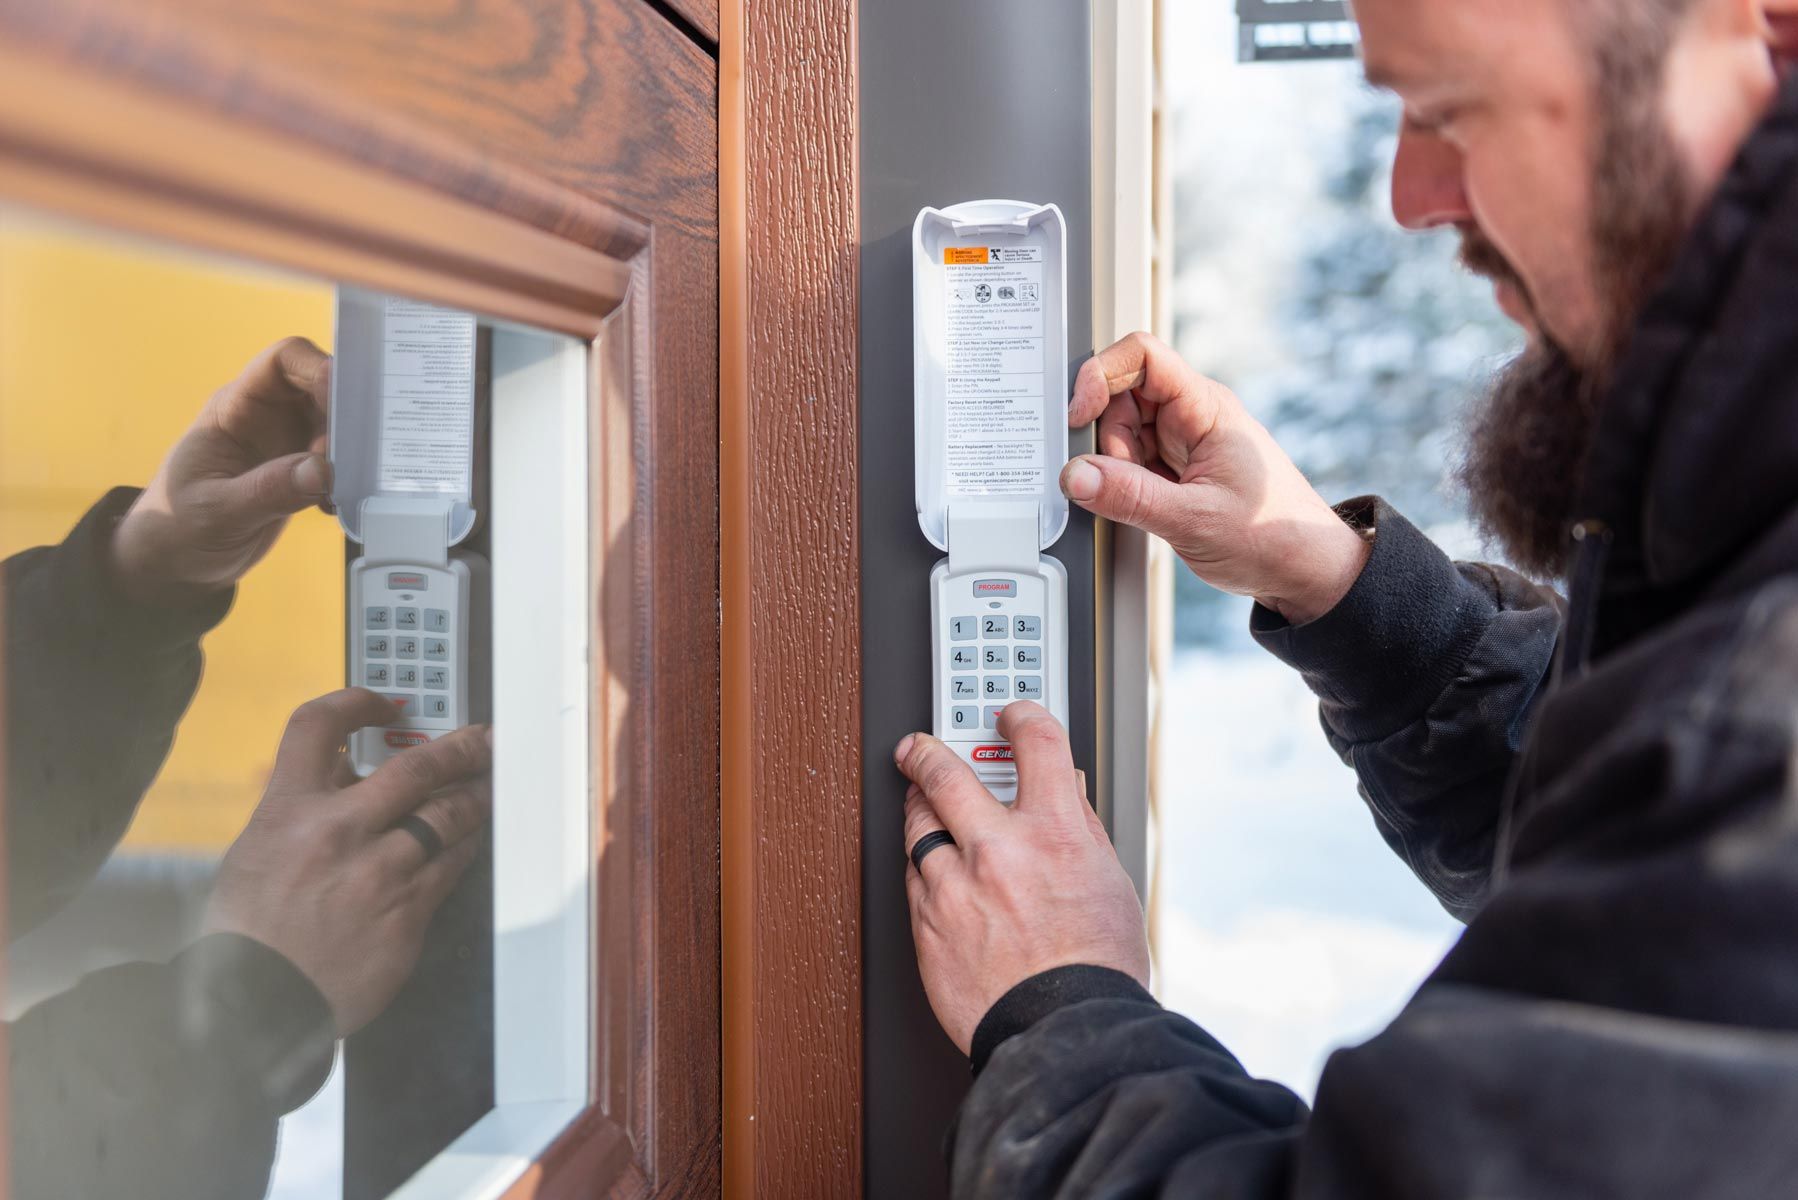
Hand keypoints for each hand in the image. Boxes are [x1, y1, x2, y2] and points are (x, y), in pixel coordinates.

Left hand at [111, 337, 332, 603]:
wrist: (175, 563)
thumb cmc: (177, 527)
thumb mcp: (217, 511)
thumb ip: (269, 490)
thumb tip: (323, 470)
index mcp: (237, 407)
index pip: (283, 360)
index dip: (318, 369)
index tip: (345, 405)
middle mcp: (266, 416)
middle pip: (320, 387)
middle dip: (344, 413)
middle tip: (356, 455)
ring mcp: (285, 443)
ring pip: (334, 423)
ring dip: (349, 449)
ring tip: (345, 486)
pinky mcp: (299, 471)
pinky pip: (336, 458)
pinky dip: (347, 476)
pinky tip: (334, 504)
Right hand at [203, 689, 490, 1035]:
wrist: (255, 1006)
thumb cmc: (251, 934)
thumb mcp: (259, 852)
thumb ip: (306, 812)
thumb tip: (354, 783)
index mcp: (288, 811)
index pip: (317, 726)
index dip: (356, 702)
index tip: (385, 704)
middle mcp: (336, 833)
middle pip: (416, 765)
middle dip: (460, 746)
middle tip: (481, 739)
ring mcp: (377, 872)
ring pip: (448, 814)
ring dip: (475, 796)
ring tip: (486, 788)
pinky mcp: (407, 912)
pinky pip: (452, 865)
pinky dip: (466, 845)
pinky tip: (469, 840)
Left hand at [895, 703, 1148, 1054]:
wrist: (1061, 1032)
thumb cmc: (1095, 968)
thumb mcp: (1110, 883)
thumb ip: (1079, 828)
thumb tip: (1064, 791)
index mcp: (1053, 834)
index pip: (1035, 743)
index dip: (1020, 717)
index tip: (1010, 717)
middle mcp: (998, 852)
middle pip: (944, 773)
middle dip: (926, 751)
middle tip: (918, 747)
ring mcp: (954, 888)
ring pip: (916, 826)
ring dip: (919, 810)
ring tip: (923, 806)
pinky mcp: (926, 924)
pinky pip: (913, 878)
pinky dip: (923, 868)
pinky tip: (937, 872)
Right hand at [1062, 331, 1369, 624]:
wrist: (1306, 569)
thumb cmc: (1273, 536)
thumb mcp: (1193, 520)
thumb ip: (1129, 497)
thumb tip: (1076, 476)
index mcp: (1206, 407)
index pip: (1141, 356)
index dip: (1099, 376)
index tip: (1078, 416)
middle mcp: (1194, 416)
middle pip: (1122, 397)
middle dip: (1106, 439)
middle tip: (1119, 480)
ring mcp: (1184, 442)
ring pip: (1123, 431)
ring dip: (1116, 466)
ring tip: (1145, 502)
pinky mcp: (1178, 468)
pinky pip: (1133, 460)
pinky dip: (1125, 482)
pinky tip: (1146, 508)